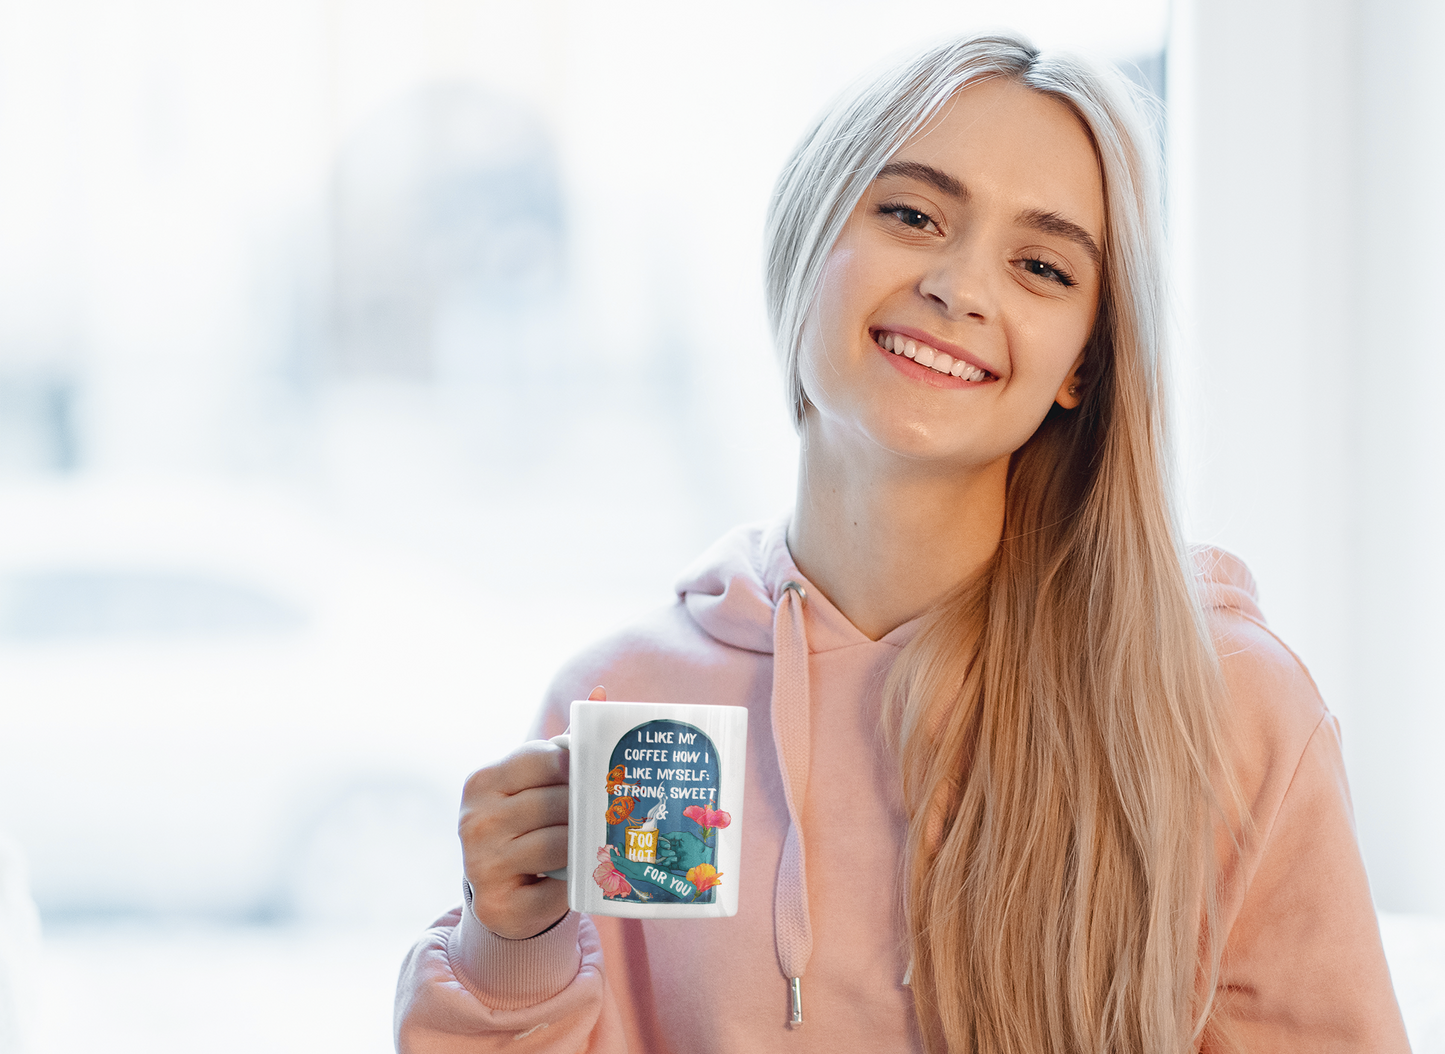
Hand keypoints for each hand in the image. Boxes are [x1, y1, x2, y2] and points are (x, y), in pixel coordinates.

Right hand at [458, 686, 603, 938]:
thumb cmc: (528, 825)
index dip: (578, 764)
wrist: (500, 893)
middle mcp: (474, 821)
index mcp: (482, 781)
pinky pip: (555, 889)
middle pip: (554, 803)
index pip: (543, 758)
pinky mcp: (498, 905)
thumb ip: (565, 744)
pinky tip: (579, 877)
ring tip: (602, 840)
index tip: (600, 772)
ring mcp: (481, 865)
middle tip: (615, 810)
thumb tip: (602, 695)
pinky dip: (574, 884)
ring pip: (558, 844)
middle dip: (588, 807)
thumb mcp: (537, 782)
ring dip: (585, 844)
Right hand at [655, 830, 710, 872]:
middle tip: (672, 851)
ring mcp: (674, 857)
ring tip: (675, 857)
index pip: (664, 842)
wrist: (703, 857)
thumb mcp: (686, 836)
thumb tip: (663, 835)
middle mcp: (674, 849)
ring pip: (663, 857)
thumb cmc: (696, 845)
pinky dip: (666, 863)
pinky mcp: (676, 865)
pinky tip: (671, 861)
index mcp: (676, 842)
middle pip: (662, 849)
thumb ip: (674, 834)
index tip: (667, 845)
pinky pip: (667, 865)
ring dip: (666, 857)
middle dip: (664, 851)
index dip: (663, 843)